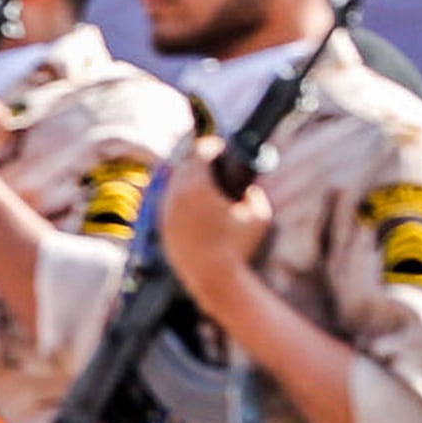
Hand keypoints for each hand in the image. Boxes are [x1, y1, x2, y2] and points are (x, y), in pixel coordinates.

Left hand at [157, 138, 270, 314]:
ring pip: (172, 183)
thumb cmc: (239, 246)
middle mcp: (176, 195)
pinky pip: (167, 203)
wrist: (213, 278)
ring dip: (185, 177)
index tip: (219, 144)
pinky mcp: (162, 227)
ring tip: (200, 175)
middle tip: (211, 157)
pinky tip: (187, 197)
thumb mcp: (259, 215)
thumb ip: (255, 194)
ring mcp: (166, 211)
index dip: (211, 145)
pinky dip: (178, 196)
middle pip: (183, 165)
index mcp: (197, 186)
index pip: (200, 153)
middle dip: (197, 159)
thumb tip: (250, 186)